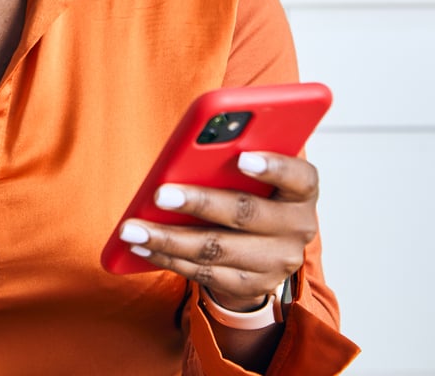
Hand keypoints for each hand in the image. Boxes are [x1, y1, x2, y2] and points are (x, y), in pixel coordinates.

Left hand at [119, 151, 317, 311]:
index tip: (242, 157)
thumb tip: (187, 149)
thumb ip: (232, 159)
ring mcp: (275, 261)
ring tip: (133, 228)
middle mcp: (297, 228)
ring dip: (168, 238)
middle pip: (245, 213)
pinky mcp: (250, 284)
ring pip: (217, 248)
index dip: (273, 167)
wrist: (263, 249)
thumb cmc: (250, 191)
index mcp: (302, 191)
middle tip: (160, 195)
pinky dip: (167, 257)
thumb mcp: (252, 173)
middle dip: (199, 203)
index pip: (299, 176)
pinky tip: (141, 245)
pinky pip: (203, 272)